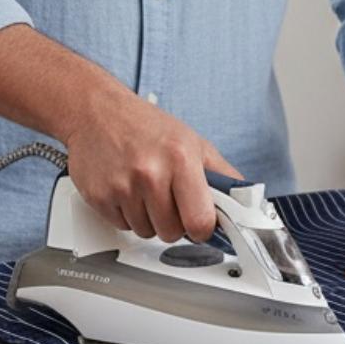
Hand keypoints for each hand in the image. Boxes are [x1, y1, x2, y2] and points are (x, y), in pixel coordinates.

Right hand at [62, 84, 242, 244]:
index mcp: (180, 158)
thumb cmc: (146, 126)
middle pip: (172, 233)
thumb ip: (222, 175)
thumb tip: (248, 203)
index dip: (202, 227)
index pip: (200, 222)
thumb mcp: (193, 142)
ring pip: (146, 232)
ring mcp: (122, 186)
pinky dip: (127, 215)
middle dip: (174, 222)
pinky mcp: (99, 197)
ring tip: (145, 190)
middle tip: (168, 197)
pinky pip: (122, 227)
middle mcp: (150, 173)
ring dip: (149, 219)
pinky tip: (126, 190)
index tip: (199, 222)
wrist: (96, 111)